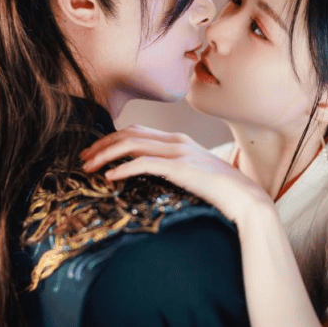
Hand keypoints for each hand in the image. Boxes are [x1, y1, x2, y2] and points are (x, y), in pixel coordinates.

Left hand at [79, 124, 272, 222]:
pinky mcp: (180, 168)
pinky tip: (110, 178)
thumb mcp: (192, 172)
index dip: (111, 138)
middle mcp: (176, 140)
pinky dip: (123, 169)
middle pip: (129, 133)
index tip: (94, 152)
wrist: (244, 197)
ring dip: (106, 155)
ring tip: (90, 167)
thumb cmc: (219, 189)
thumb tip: (147, 174)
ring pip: (132, 144)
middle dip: (102, 144)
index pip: (137, 130)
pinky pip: (145, 163)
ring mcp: (179, 152)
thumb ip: (172, 166)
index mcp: (178, 139)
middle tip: (83, 159)